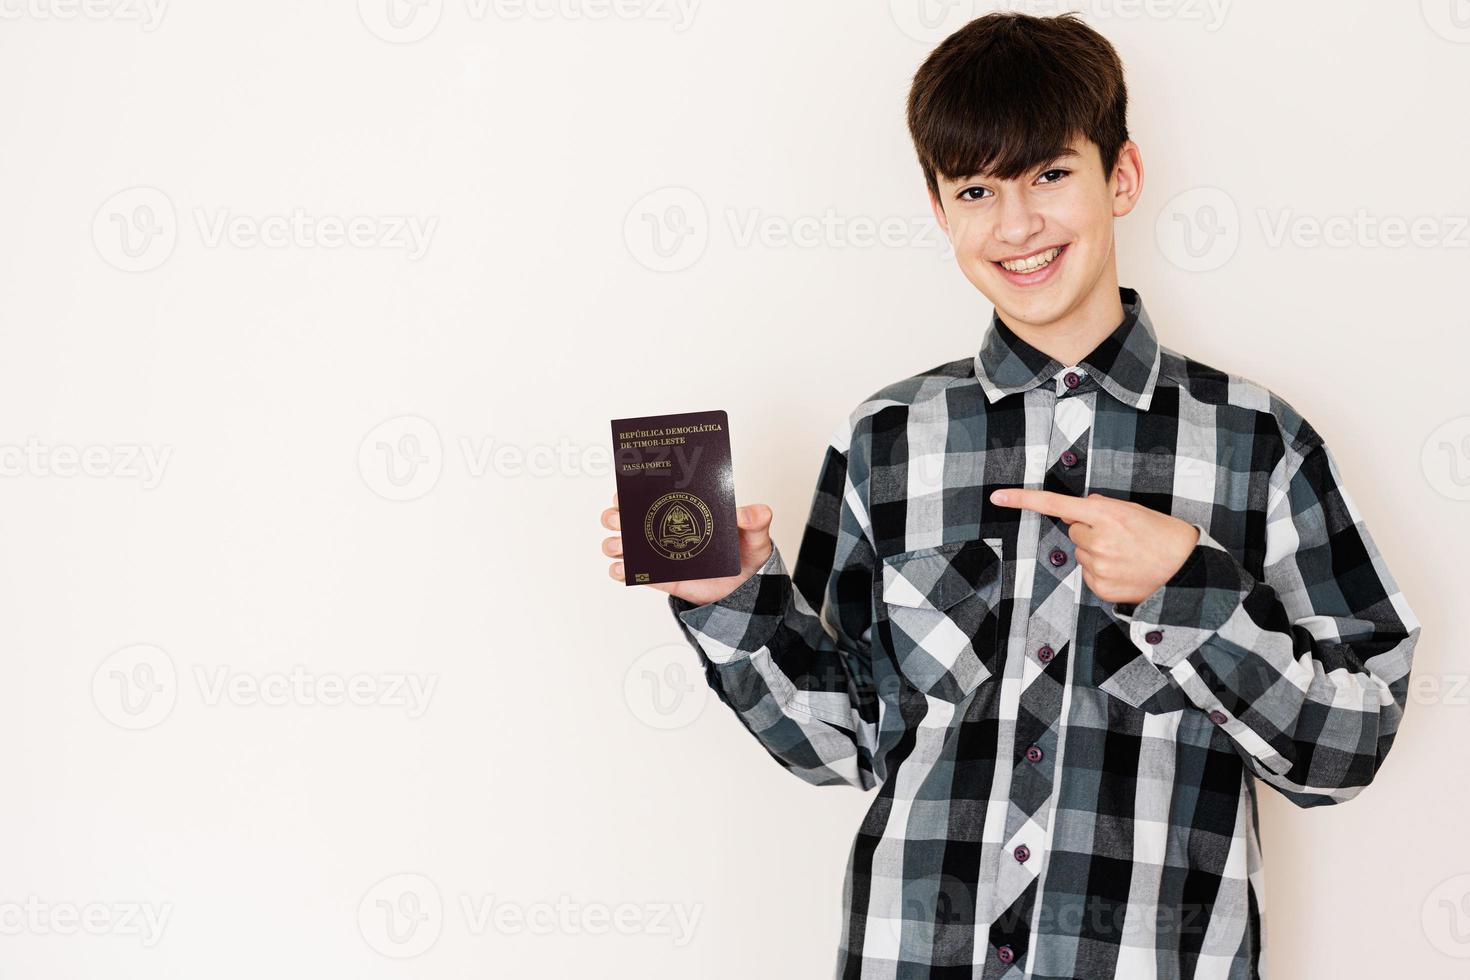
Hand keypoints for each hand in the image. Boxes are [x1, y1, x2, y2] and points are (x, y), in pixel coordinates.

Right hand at [601, 492, 775, 605]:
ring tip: (619, 545)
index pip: (651, 495)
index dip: (632, 490)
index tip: (625, 489)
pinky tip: (622, 568)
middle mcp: (664, 529)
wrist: (744, 590)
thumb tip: (752, 512)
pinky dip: (621, 570)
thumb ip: (756, 520)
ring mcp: (659, 554)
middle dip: (615, 515)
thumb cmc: (746, 554)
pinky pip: (634, 574)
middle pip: (627, 518)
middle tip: (619, 517)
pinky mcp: (660, 578)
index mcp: (683, 510)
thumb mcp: (756, 535)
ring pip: (624, 545)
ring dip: (614, 542)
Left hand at [989, 488, 1199, 604]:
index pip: (1056, 504)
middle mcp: (1097, 540)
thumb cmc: (1162, 536)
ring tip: (1127, 555)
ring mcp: (1097, 567)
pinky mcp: (1099, 588)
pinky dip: (1102, 572)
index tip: (997, 497)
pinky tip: (1124, 571)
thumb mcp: (1133, 510)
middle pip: (1073, 530)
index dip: (1023, 500)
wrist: (1187, 571)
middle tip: (1121, 538)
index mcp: (1106, 515)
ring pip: (1081, 554)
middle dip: (1090, 532)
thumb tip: (1076, 508)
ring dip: (1097, 553)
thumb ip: (1101, 507)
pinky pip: (1088, 575)